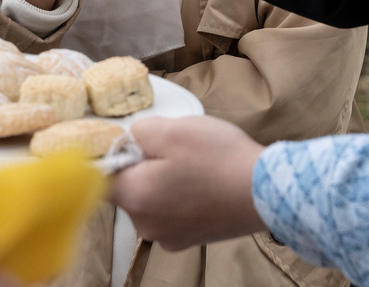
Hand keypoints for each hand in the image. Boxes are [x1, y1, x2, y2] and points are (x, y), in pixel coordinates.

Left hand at [110, 115, 265, 249]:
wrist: (268, 192)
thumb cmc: (219, 159)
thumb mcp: (170, 129)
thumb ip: (135, 132)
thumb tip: (126, 141)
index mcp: (134, 197)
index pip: (100, 175)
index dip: (110, 153)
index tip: (128, 141)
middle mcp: (145, 225)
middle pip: (127, 188)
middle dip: (142, 165)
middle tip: (171, 147)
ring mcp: (168, 236)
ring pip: (150, 199)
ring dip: (162, 180)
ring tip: (193, 164)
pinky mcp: (189, 239)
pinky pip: (171, 211)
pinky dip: (180, 196)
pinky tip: (202, 181)